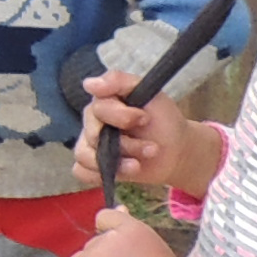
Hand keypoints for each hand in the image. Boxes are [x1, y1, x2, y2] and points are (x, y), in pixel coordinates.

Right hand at [72, 72, 227, 198]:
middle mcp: (93, 122)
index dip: (121, 116)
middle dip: (126, 145)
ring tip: (139, 164)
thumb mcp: (149, 93)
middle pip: (92, 135)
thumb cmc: (163, 119)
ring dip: (117, 163)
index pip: (98, 109)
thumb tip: (88, 84)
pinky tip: (119, 172)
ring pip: (84, 155)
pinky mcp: (94, 167)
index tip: (145, 118)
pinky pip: (80, 171)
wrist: (175, 150)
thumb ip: (120, 81)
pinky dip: (97, 175)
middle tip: (152, 148)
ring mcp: (91, 145)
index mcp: (104, 102)